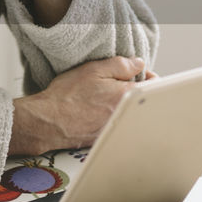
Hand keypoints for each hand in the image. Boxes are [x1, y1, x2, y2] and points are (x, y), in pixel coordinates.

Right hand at [9, 55, 145, 153]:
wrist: (48, 122)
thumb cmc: (67, 95)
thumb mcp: (94, 69)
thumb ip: (121, 64)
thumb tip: (139, 64)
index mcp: (126, 96)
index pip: (153, 85)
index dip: (146, 75)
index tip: (135, 72)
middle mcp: (125, 115)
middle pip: (142, 101)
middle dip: (134, 90)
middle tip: (117, 84)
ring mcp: (116, 128)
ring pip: (129, 113)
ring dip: (122, 104)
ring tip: (103, 97)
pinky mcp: (105, 137)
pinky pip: (117, 123)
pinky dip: (111, 116)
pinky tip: (95, 110)